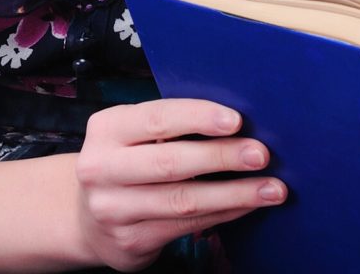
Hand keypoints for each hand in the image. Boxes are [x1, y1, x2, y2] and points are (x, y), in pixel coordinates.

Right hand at [73, 98, 284, 269]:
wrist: (87, 217)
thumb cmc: (127, 161)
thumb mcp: (133, 134)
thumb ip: (170, 125)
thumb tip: (238, 121)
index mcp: (106, 129)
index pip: (157, 118)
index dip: (198, 118)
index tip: (237, 120)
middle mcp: (102, 169)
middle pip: (171, 162)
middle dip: (222, 157)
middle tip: (262, 154)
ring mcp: (113, 209)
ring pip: (183, 201)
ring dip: (234, 194)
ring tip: (272, 188)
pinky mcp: (131, 241)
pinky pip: (187, 226)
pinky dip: (224, 213)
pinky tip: (248, 204)